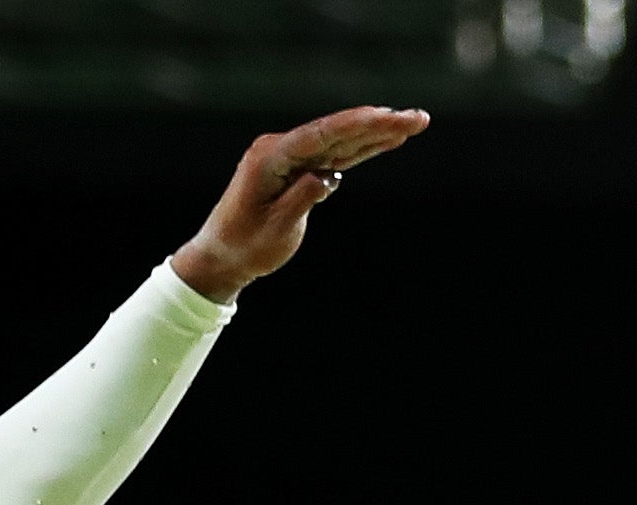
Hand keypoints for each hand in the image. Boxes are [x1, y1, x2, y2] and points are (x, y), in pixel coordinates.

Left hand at [167, 106, 427, 300]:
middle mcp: (280, 149)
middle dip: (379, 124)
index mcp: (270, 157)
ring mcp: (290, 157)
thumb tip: (330, 176)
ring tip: (413, 124)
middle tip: (417, 118)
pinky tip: (388, 140)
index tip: (387, 116)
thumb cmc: (242, 247)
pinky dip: (361, 149)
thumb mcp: (274, 230)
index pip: (320, 135)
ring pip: (340, 141)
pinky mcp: (298, 168)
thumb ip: (302, 199)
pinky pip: (335, 155)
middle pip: (337, 132)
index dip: (357, 125)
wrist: (219, 257)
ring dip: (377, 133)